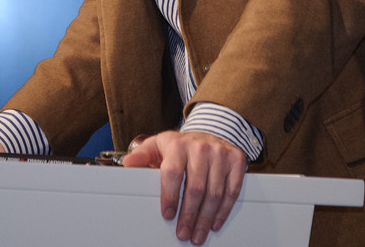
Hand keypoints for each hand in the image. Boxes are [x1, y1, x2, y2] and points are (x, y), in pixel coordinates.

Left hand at [120, 131, 246, 244]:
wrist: (210, 129)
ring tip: (198, 234)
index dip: (170, 196)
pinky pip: (231, 190)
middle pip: (195, 188)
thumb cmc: (181, 145)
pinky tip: (215, 222)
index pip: (173, 173)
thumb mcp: (158, 144)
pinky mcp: (236, 160)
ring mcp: (220, 154)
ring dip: (206, 218)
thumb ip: (142, 155)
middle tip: (184, 233)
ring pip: (214, 193)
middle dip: (189, 215)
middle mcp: (200, 148)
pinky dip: (224, 210)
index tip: (167, 215)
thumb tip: (128, 164)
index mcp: (178, 145)